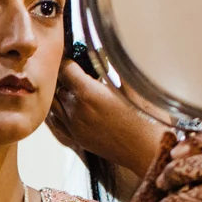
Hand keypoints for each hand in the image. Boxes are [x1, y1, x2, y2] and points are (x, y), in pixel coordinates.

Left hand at [47, 58, 168, 175]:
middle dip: (65, 75)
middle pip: (57, 85)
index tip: (74, 54)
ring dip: (60, 93)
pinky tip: (68, 104)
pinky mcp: (76, 138)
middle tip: (76, 69)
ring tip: (73, 86)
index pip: (65, 68)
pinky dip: (58, 110)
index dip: (68, 59)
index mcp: (88, 93)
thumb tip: (105, 51)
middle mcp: (75, 110)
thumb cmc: (146, 117)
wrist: (147, 151)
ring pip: (54, 103)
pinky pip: (56, 121)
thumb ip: (113, 68)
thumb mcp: (131, 86)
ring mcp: (73, 126)